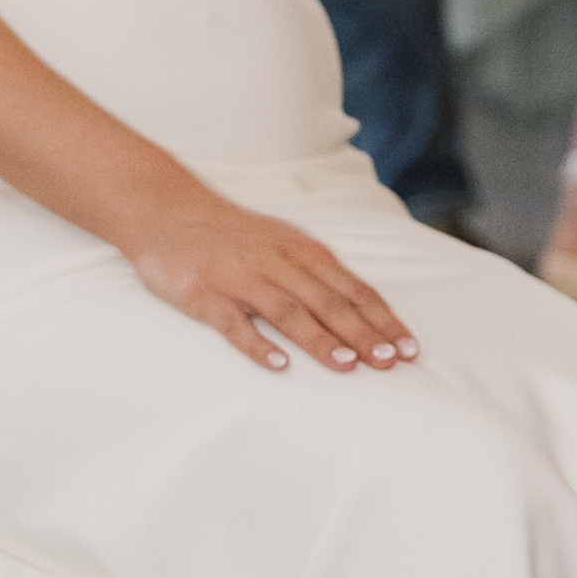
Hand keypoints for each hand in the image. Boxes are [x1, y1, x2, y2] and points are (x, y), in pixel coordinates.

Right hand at [121, 160, 414, 387]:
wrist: (167, 211)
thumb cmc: (233, 236)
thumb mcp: (283, 244)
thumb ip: (317, 275)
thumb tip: (361, 313)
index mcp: (302, 253)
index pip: (353, 290)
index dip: (382, 320)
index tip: (408, 348)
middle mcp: (278, 264)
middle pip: (329, 302)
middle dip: (363, 333)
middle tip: (390, 362)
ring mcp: (241, 279)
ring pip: (289, 311)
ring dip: (320, 339)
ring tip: (348, 365)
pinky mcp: (205, 295)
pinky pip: (234, 323)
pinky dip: (258, 344)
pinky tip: (279, 366)